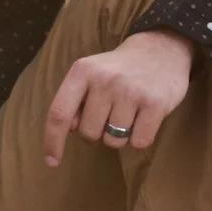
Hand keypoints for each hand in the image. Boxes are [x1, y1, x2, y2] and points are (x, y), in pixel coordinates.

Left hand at [42, 29, 194, 165]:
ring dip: (119, 136)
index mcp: (82, 71)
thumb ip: (75, 100)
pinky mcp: (155, 103)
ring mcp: (131, 91)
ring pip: (114, 141)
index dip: (53, 141)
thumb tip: (69, 130)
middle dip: (97, 133)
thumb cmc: (118, 70)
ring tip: (128, 113)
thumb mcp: (90, 73)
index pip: (59, 113)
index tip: (51, 162)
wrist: (160, 49)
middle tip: (109, 115)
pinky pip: (139, 142)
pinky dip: (140, 138)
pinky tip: (144, 118)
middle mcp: (104, 80)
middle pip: (89, 134)